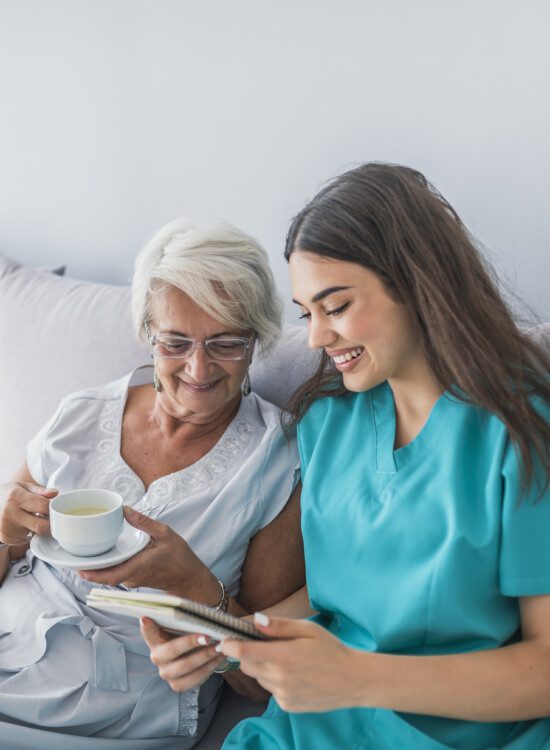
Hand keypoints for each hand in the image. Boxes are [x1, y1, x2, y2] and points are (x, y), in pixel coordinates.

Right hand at [0, 482, 57, 544]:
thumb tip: (55, 493)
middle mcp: (10, 514)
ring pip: (35, 533)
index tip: (53, 507)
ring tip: (29, 518)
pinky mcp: (7, 538)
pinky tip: (21, 524)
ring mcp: (8, 529)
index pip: (43, 506)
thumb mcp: (22, 487)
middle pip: (41, 526)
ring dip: (36, 527)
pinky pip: (26, 539)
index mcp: (16, 498)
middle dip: (48, 522)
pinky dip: (27, 533)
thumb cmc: (7, 495)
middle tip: (46, 516)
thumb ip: (40, 491)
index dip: (52, 507)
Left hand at [78, 505, 218, 598]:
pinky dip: (106, 567)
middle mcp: (133, 576)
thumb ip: (145, 523)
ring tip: (82, 554)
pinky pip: (116, 574)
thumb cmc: (180, 557)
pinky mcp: (133, 579)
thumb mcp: (165, 533)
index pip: (112, 575)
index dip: (94, 575)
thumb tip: (125, 510)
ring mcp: (132, 580)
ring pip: (109, 576)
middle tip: (71, 558)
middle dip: (87, 570)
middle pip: (105, 576)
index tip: (78, 569)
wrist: (189, 577)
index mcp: (140, 566)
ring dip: (96, 568)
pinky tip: (100, 556)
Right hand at [140, 617, 224, 690]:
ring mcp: (166, 673)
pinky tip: (220, 657)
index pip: (148, 631)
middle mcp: (157, 657)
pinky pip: (194, 679)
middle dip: (191, 643)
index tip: (145, 618)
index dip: (147, 627)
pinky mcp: (178, 685)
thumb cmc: (188, 632)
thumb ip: (181, 617)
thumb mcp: (183, 623)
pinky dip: (210, 667)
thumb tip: (187, 609)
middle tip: (208, 636)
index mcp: (155, 639)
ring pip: (185, 667)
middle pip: (172, 650)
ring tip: (220, 647)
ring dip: (205, 656)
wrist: (196, 652)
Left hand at [219, 614, 365, 712]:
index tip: (224, 640)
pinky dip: (275, 680)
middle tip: (265, 643)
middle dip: (248, 653)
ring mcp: (283, 695)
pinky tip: (294, 673)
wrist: (353, 681)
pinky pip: (271, 689)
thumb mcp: (308, 629)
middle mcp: (279, 679)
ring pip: (259, 677)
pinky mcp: (287, 705)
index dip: (230, 645)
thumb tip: (255, 620)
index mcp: (283, 657)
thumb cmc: (331, 650)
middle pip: (247, 665)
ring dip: (263, 667)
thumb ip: (279, 626)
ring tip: (286, 658)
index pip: (244, 653)